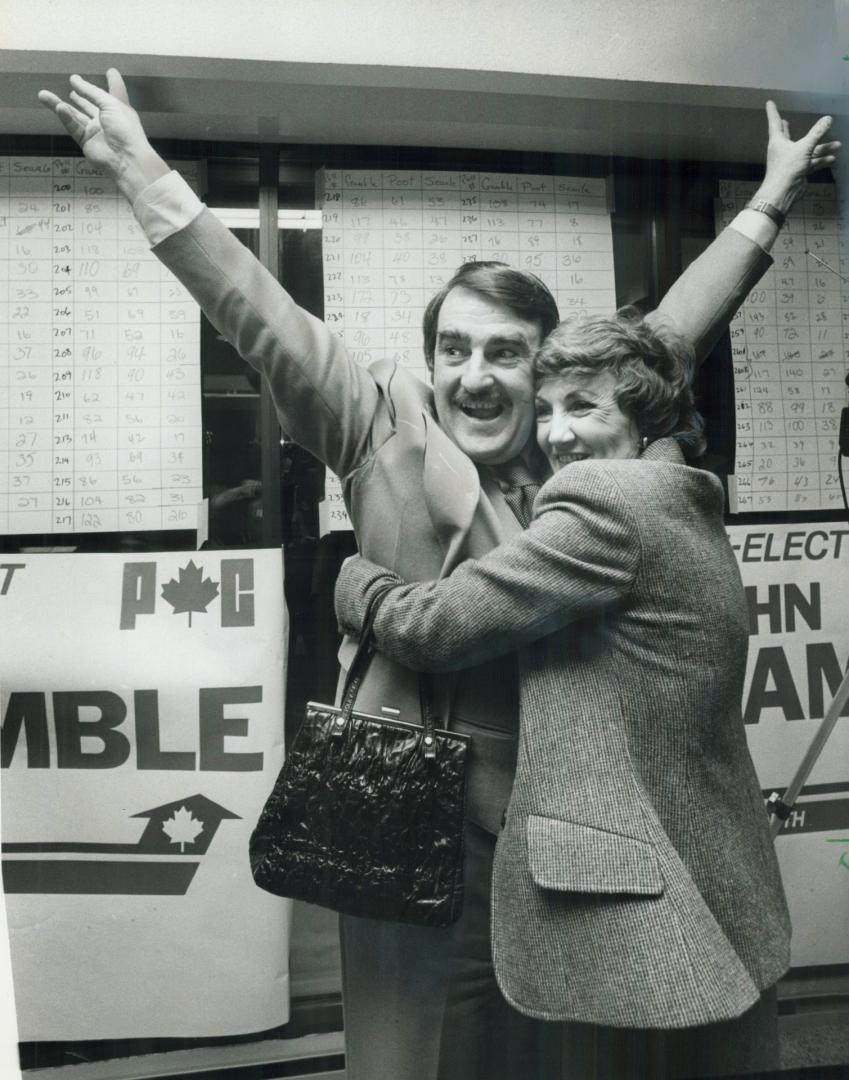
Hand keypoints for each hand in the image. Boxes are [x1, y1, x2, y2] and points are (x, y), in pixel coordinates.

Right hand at [38, 69, 167, 197]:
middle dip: (81, 96)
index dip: (113, 82)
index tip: (111, 72)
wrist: (126, 159)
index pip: (115, 92)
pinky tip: (58, 107)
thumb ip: (90, 91)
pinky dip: (66, 117)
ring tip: (43, 94)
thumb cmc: (125, 129)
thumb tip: (74, 79)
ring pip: (75, 115)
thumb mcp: (109, 103)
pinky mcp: (87, 142)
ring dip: (59, 105)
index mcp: (118, 109)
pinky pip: (73, 127)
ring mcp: (96, 132)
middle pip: (90, 105)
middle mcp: (107, 119)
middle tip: (72, 87)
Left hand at [758, 101, 840, 211]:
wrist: (783, 194)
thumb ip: (817, 133)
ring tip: (837, 144)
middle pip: (788, 135)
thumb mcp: (804, 147)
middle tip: (786, 121)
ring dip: (821, 148)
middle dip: (789, 128)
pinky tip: (832, 158)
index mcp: (778, 141)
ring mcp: (791, 161)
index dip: (773, 111)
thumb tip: (828, 119)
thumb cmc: (787, 169)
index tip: (769, 102)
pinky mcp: (798, 171)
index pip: (775, 121)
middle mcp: (783, 150)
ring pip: (807, 150)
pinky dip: (821, 160)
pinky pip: (811, 162)